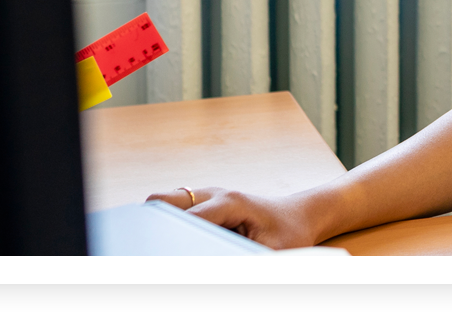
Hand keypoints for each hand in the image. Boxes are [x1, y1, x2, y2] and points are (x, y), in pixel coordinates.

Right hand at [144, 187, 318, 249]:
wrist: (299, 216)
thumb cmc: (289, 232)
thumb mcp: (271, 250)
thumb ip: (243, 255)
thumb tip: (217, 257)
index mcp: (228, 202)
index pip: (185, 218)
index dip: (170, 239)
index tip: (159, 254)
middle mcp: (212, 194)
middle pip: (161, 202)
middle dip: (153, 224)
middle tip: (155, 248)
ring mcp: (206, 197)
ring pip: (164, 204)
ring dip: (161, 223)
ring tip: (167, 246)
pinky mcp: (204, 205)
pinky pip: (175, 212)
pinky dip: (171, 225)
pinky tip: (180, 242)